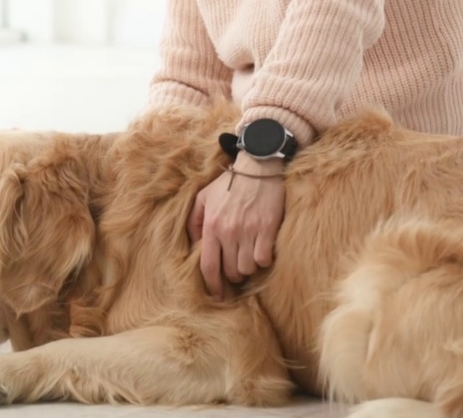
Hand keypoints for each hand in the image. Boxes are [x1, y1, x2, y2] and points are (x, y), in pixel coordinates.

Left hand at [187, 155, 286, 299]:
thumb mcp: (204, 197)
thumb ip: (195, 221)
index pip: (208, 266)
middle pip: (231, 271)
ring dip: (249, 266)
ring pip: (248, 268)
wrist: (258, 166)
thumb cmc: (230, 183)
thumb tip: (194, 245)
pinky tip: (263, 249)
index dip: (213, 286)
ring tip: (250, 255)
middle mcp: (228, 231)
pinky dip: (264, 259)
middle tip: (237, 267)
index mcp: (211, 225)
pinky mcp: (268, 229)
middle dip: (234, 274)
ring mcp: (249, 231)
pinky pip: (264, 259)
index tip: (217, 296)